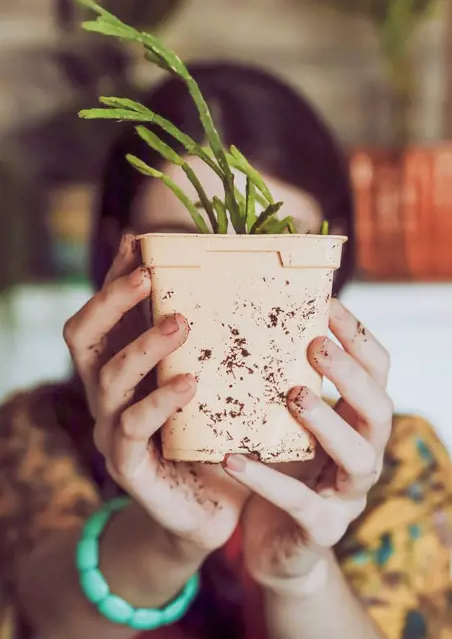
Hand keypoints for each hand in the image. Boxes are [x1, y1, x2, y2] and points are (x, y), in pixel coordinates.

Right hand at [63, 234, 247, 555]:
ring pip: (107, 379)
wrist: (216, 510)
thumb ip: (212, 343)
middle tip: (147, 276)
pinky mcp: (128, 467)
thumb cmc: (218, 436)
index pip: (105, 313)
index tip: (139, 242)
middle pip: (82, 337)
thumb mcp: (215, 381)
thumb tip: (238, 288)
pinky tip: (190, 384)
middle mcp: (108, 395)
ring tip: (181, 324)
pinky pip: (132, 429)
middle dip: (110, 300)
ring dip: (142, 347)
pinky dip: (159, 402)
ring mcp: (112, 431)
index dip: (114, 277)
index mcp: (125, 368)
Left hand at [224, 299, 392, 593]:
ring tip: (294, 395)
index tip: (328, 304)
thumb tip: (250, 326)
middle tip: (316, 345)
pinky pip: (298, 503)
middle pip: (380, 410)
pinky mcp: (321, 529)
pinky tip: (232, 457)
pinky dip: (265, 479)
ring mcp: (348, 496)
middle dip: (351, 375)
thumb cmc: (283, 472)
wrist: (277, 546)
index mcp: (358, 424)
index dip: (359, 338)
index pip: (377, 373)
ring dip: (328, 422)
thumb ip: (283, 386)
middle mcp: (364, 456)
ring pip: (355, 457)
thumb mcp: (286, 424)